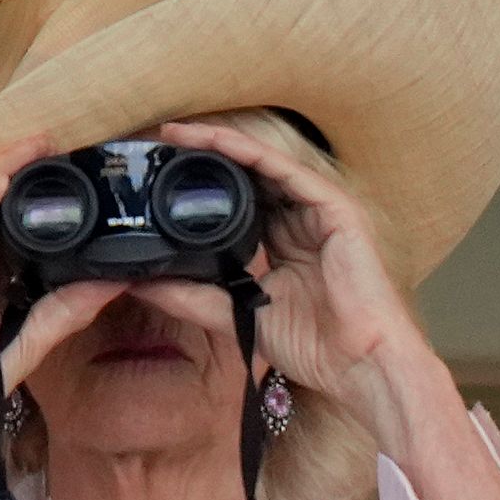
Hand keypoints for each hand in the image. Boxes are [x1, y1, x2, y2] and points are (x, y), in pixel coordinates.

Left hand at [140, 121, 433, 448]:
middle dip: (205, 157)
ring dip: (220, 145)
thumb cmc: (316, 347)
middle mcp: (302, 221)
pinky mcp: (335, 209)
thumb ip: (192, 296)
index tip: (157, 176)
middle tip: (158, 144)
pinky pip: (287, 170)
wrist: (359, 364)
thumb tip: (140, 284)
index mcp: (284, 244)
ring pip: (265, 164)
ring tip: (177, 135)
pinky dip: (251, 154)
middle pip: (250, 176)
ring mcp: (320, 212)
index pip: (239, 202)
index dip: (201, 186)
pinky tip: (217, 143)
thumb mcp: (238, 315)